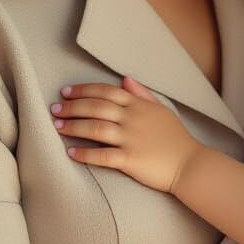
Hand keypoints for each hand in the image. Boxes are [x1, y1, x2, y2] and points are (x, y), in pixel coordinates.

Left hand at [51, 76, 203, 192]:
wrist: (189, 163)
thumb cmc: (175, 137)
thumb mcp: (160, 109)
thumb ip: (142, 94)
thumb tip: (125, 79)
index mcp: (138, 105)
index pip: (106, 91)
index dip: (84, 90)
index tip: (66, 92)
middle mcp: (132, 119)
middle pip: (96, 107)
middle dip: (72, 107)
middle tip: (55, 108)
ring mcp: (131, 139)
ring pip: (96, 128)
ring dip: (74, 126)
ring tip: (57, 126)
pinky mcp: (131, 160)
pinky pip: (103, 156)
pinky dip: (85, 154)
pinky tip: (71, 152)